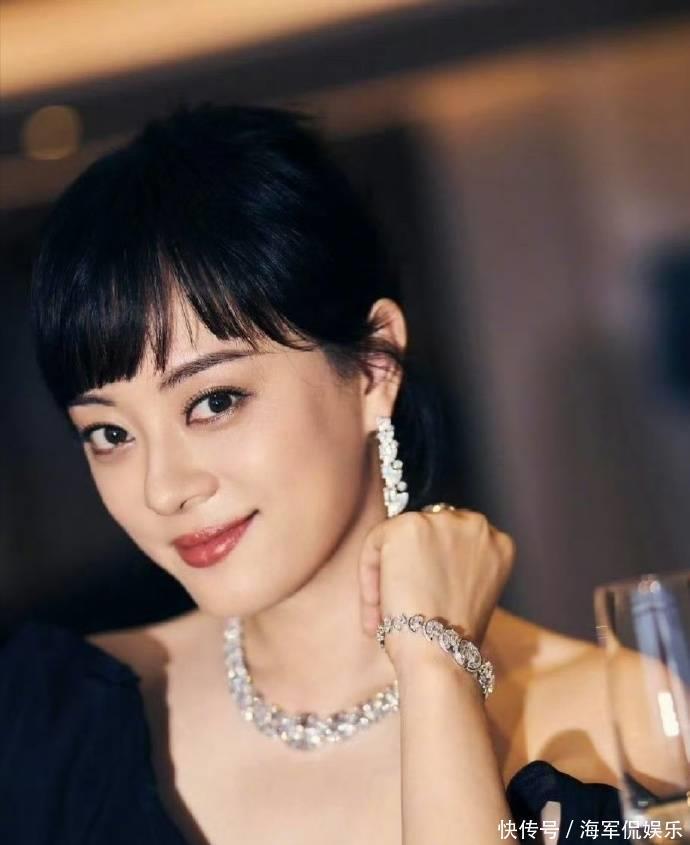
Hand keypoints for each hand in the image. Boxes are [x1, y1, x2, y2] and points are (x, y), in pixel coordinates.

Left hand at [357, 509, 514, 668]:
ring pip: (400, 538)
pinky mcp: (407, 526)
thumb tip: (421, 559)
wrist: (441, 653)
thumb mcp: (471, 594)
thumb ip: (456, 567)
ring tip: (382, 612)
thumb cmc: (455, 639)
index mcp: (499, 543)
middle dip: (410, 566)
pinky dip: (369, 575)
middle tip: (396, 604)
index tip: (420, 599)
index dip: (432, 569)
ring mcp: (441, 522)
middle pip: (428, 533)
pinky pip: (376, 542)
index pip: (454, 540)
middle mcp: (476, 525)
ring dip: (388, 572)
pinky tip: (377, 608)